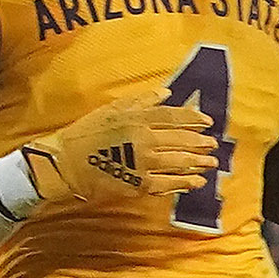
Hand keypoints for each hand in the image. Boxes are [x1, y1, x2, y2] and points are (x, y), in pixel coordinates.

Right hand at [20, 97, 216, 204]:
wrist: (65, 163)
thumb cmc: (86, 134)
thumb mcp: (111, 110)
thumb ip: (140, 101)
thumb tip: (166, 93)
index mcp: (136, 119)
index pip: (173, 116)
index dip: (193, 119)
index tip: (208, 122)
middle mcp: (143, 140)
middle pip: (180, 139)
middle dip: (200, 142)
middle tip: (213, 145)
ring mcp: (142, 163)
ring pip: (178, 162)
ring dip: (197, 163)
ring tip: (210, 164)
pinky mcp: (138, 183)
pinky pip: (167, 184)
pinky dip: (183, 183)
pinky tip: (196, 183)